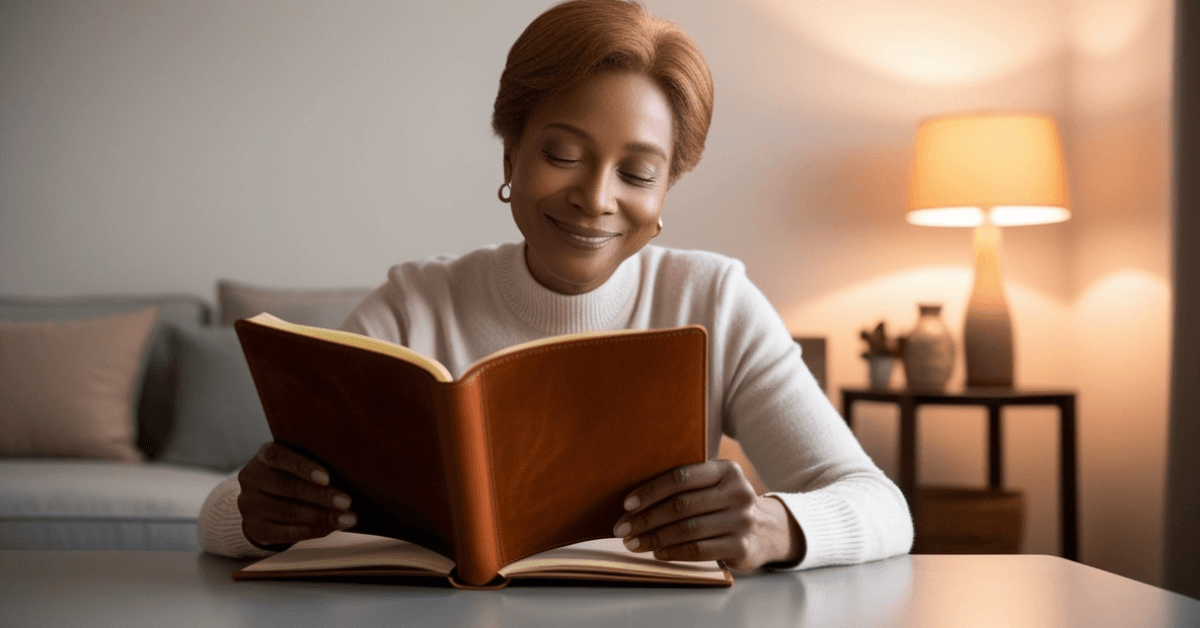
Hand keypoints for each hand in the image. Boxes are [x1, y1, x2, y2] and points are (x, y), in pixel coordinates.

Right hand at [236, 442, 356, 547]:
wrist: (264, 500)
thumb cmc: (293, 474)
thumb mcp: (298, 462)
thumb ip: (315, 460)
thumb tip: (351, 469)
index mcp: (263, 454)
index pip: (277, 456)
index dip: (301, 466)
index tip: (327, 478)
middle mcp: (251, 478)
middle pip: (285, 486)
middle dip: (320, 496)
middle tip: (347, 502)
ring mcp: (249, 505)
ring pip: (287, 512)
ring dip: (321, 517)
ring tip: (347, 519)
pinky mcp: (254, 528)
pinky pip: (286, 532)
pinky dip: (312, 530)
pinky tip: (331, 528)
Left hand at [612, 460, 804, 571]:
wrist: (769, 530)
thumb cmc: (725, 505)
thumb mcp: (715, 485)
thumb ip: (687, 485)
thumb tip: (634, 500)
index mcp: (726, 470)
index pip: (681, 477)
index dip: (650, 490)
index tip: (627, 504)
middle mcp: (737, 492)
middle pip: (681, 505)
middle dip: (646, 518)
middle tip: (622, 529)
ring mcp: (742, 520)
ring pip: (688, 529)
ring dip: (655, 538)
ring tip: (634, 543)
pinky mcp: (742, 546)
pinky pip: (699, 550)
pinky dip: (674, 551)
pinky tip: (658, 552)